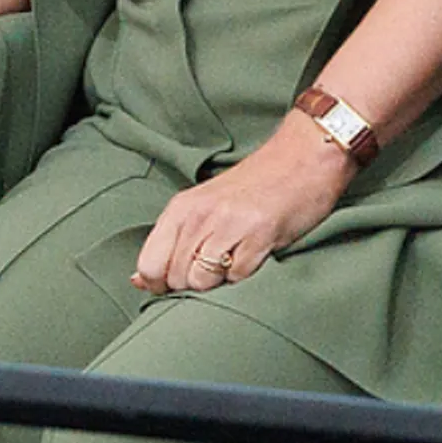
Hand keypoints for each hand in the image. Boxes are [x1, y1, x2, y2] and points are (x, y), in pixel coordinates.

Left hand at [131, 124, 354, 293]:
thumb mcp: (202, 206)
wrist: (302, 159)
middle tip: (216, 263)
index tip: (177, 280)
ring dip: (218, 281)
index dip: (159, 283)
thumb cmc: (252, 188)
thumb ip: (171, 241)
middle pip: (176, 277)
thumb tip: (139, 280)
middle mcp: (199, 216)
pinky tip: (254, 253)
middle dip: (193, 282)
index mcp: (180, 208)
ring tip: (234, 257)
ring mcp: (228, 225)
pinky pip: (238, 277)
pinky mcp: (260, 235)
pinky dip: (245, 274)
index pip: (149, 264)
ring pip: (202, 281)